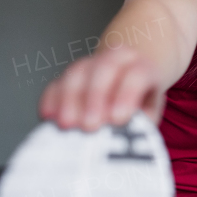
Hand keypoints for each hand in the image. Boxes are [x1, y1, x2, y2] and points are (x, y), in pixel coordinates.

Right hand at [38, 46, 165, 131]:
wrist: (130, 82)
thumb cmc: (140, 104)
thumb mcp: (148, 114)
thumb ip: (139, 122)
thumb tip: (124, 138)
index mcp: (142, 67)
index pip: (137, 75)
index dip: (127, 96)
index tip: (117, 120)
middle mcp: (117, 59)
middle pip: (105, 69)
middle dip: (95, 98)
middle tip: (90, 126)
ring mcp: (90, 64)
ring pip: (77, 73)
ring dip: (70, 100)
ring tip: (67, 125)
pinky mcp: (68, 76)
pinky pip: (55, 83)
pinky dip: (51, 99)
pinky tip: (48, 116)